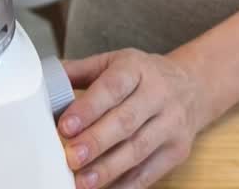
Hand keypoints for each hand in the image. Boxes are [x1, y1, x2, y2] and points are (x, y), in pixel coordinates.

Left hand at [59, 49, 207, 188]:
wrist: (193, 86)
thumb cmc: (144, 76)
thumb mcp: (114, 62)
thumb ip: (80, 71)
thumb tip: (45, 82)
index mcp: (137, 69)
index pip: (112, 87)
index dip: (89, 108)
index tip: (65, 126)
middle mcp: (158, 94)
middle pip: (126, 121)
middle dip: (96, 142)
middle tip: (71, 157)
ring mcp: (171, 124)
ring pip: (138, 149)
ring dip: (109, 169)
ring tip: (83, 182)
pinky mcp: (177, 150)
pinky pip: (150, 171)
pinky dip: (127, 185)